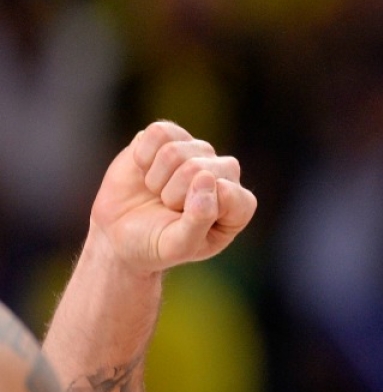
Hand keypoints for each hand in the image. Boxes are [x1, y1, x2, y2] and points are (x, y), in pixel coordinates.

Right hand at [89, 122, 256, 272]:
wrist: (121, 233)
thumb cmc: (156, 243)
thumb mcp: (179, 246)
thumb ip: (199, 220)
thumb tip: (205, 177)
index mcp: (238, 205)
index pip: (228, 193)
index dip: (197, 208)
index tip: (184, 222)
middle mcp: (225, 173)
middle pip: (196, 168)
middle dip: (171, 194)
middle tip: (167, 208)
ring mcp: (198, 152)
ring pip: (174, 151)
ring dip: (155, 179)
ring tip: (158, 192)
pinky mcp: (171, 136)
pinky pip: (158, 132)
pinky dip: (143, 156)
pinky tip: (145, 170)